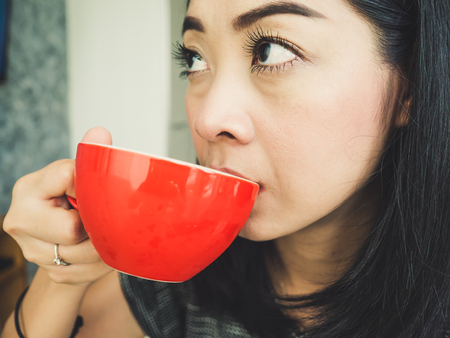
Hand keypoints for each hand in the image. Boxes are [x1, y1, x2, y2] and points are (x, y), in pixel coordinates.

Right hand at [3, 127, 113, 284]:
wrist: (64, 236)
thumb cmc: (74, 197)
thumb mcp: (78, 175)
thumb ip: (90, 156)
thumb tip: (100, 132)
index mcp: (28, 188)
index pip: (66, 178)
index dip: (90, 185)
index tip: (96, 189)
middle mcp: (20, 219)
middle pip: (71, 228)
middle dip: (94, 224)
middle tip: (101, 217)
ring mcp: (30, 249)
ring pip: (81, 255)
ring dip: (102, 247)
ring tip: (106, 233)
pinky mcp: (48, 270)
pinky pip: (85, 272)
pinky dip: (101, 263)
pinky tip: (102, 251)